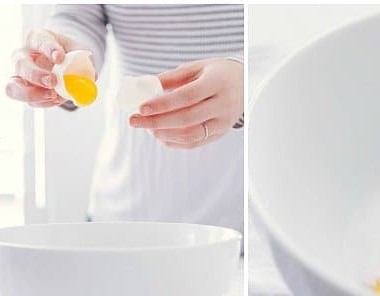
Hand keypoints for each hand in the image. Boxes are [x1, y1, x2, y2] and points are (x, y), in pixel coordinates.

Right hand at [5, 28, 79, 107]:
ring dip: (33, 94)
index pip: (39, 40)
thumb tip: (91, 78)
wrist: (62, 61)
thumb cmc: (68, 52)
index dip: (48, 49)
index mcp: (37, 38)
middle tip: (52, 81)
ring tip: (53, 95)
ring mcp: (19, 75)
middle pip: (21, 64)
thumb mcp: (78, 51)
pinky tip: (57, 99)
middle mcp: (23, 55)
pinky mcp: (23, 92)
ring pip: (13, 87)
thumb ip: (84, 62)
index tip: (60, 57)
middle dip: (36, 75)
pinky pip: (29, 101)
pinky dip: (44, 103)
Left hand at [129, 58, 243, 148]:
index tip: (141, 107)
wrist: (246, 85)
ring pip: (190, 135)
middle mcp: (223, 105)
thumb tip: (144, 87)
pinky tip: (160, 134)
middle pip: (186, 119)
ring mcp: (223, 123)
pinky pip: (194, 143)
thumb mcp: (196, 68)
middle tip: (133, 121)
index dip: (163, 104)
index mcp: (217, 83)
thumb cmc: (216, 73)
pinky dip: (174, 141)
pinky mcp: (220, 134)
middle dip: (156, 122)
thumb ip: (172, 77)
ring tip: (147, 127)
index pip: (187, 97)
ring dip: (164, 133)